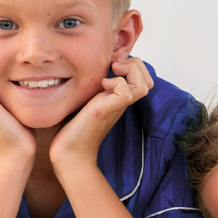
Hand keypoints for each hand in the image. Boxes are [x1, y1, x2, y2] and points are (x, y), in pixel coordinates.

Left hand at [50, 56, 153, 172]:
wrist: (68, 153)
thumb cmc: (73, 128)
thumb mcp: (86, 99)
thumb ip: (93, 87)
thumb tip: (87, 70)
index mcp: (119, 99)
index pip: (143, 79)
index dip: (133, 65)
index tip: (112, 63)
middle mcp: (121, 103)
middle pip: (149, 81)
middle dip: (136, 65)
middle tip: (115, 66)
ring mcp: (116, 107)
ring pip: (144, 86)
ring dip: (130, 71)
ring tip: (112, 72)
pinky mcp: (106, 111)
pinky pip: (126, 92)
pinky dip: (116, 82)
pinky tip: (102, 85)